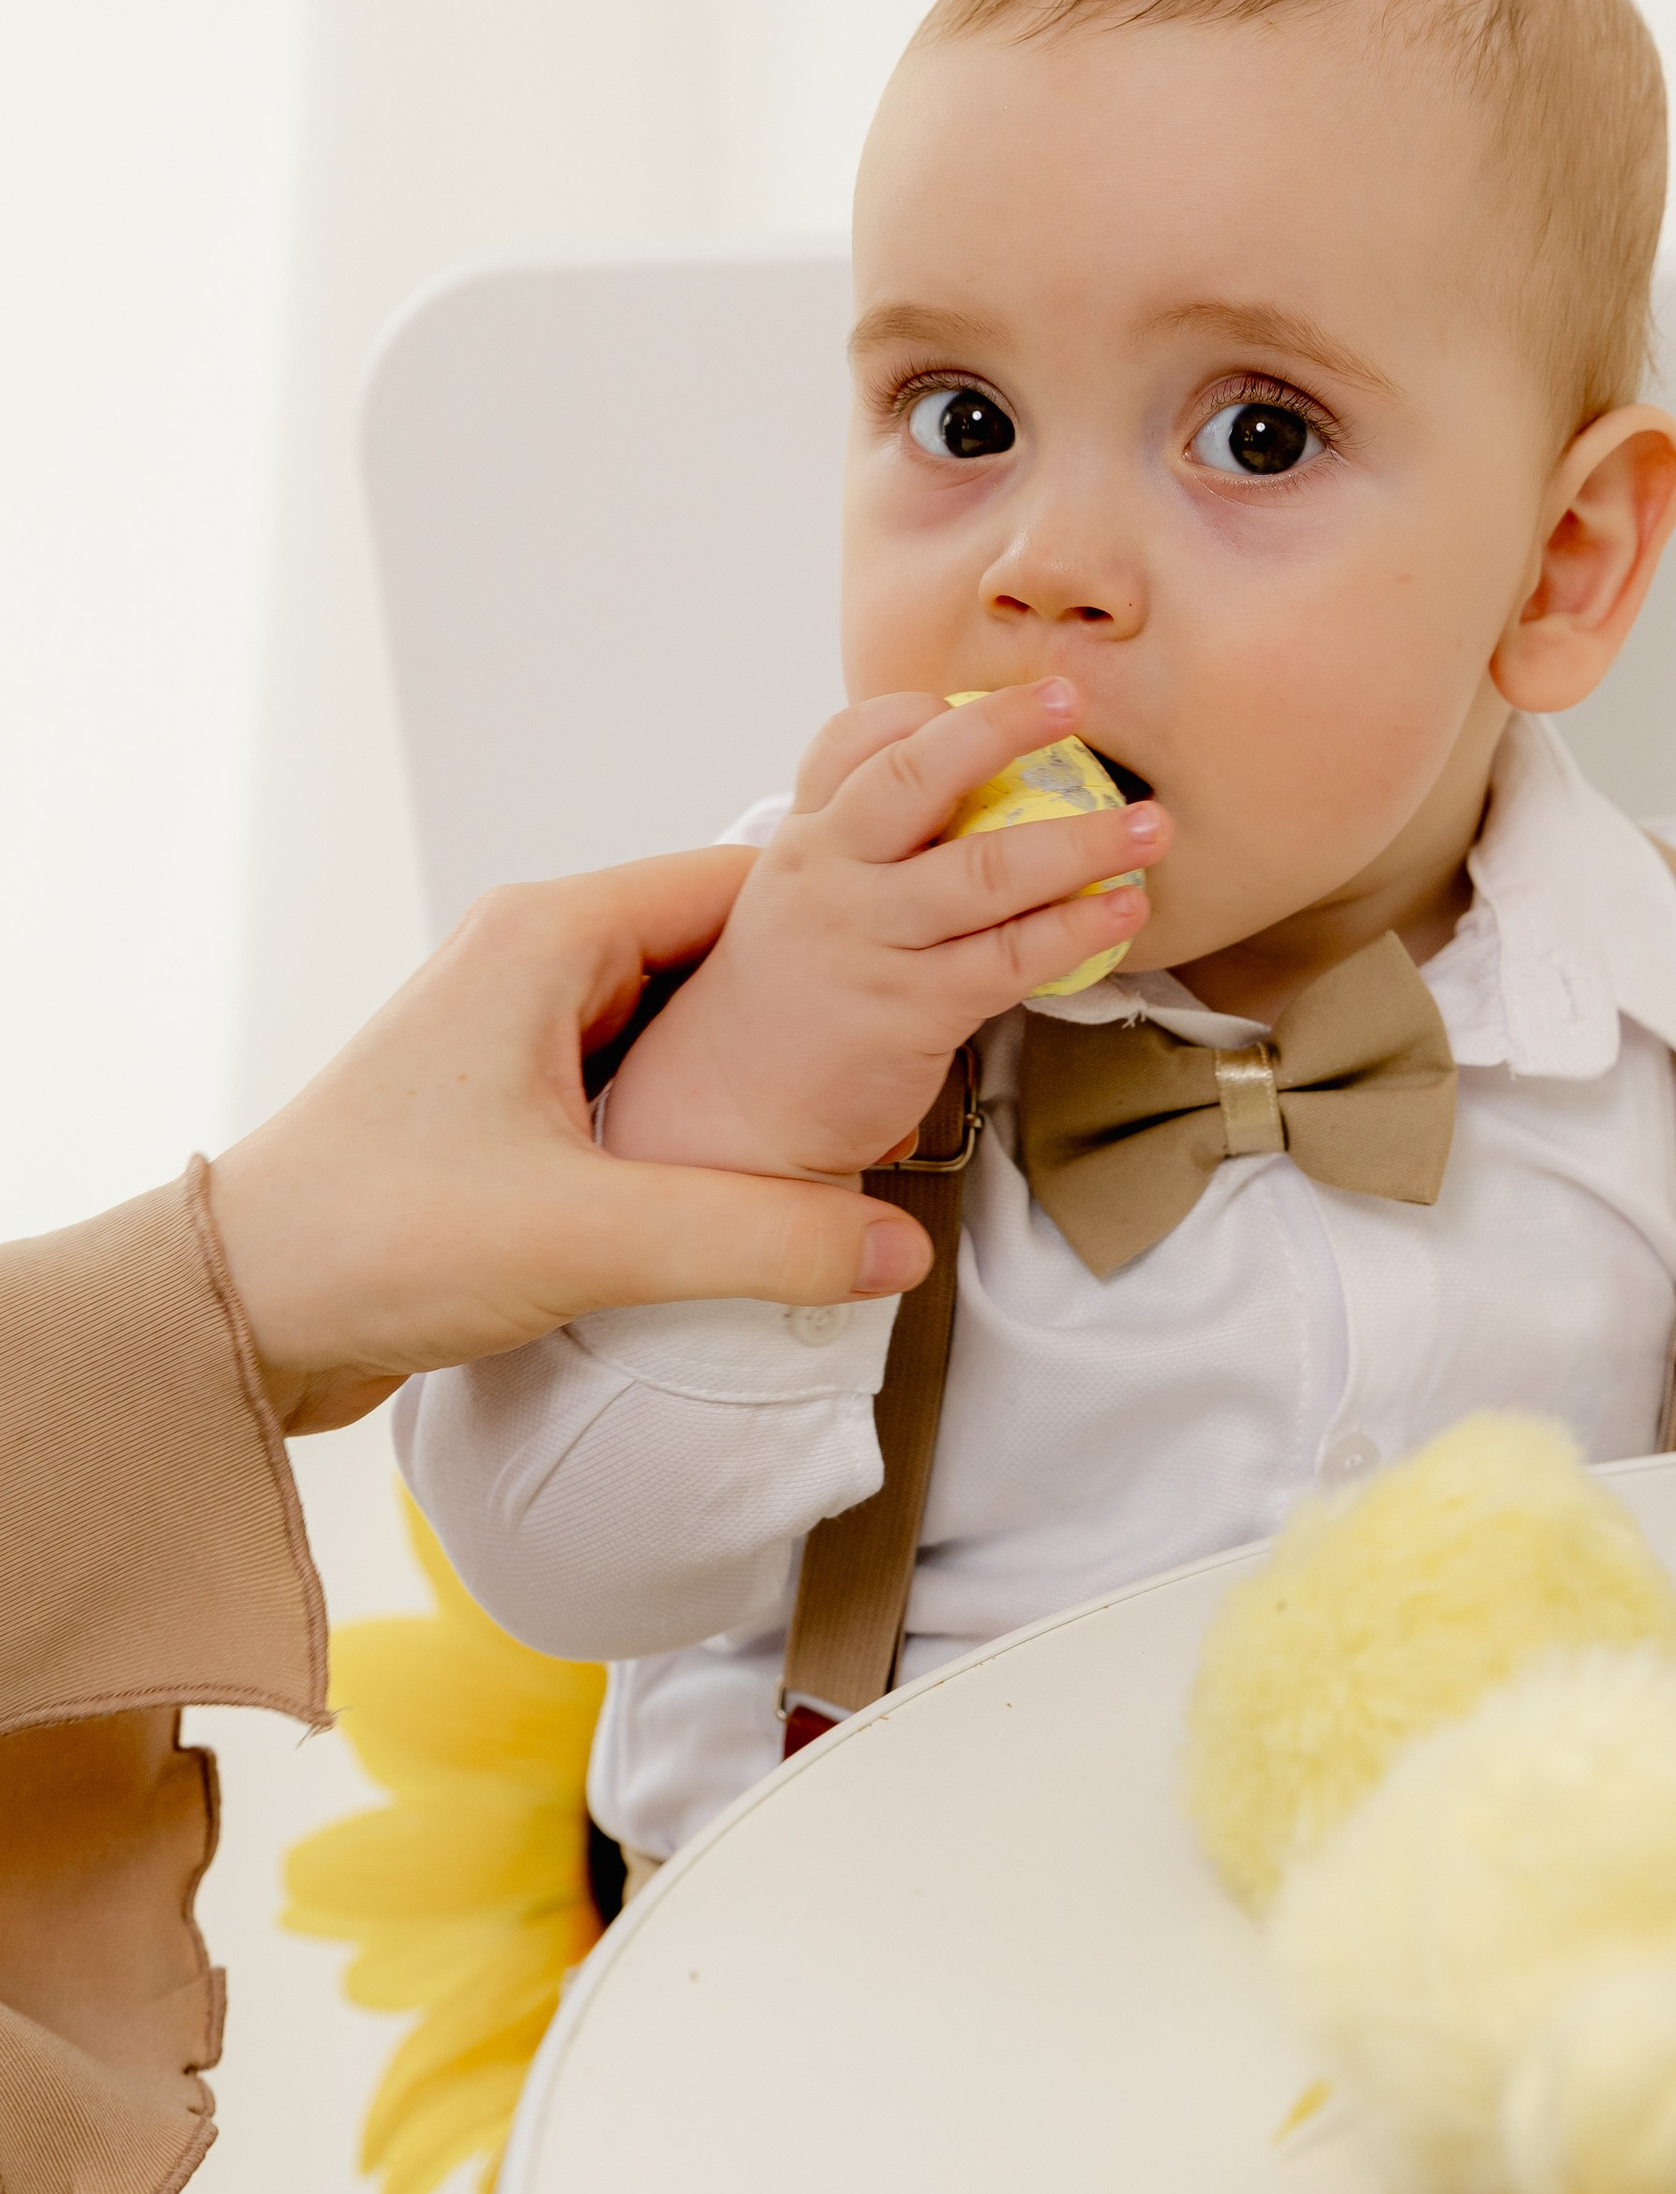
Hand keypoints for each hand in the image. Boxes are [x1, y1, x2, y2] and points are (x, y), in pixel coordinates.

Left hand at [207, 848, 939, 1434]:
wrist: (237, 1311)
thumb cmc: (372, 1238)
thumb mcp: (594, 1238)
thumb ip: (762, 1239)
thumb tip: (897, 1248)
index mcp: (549, 934)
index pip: (742, 882)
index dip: (840, 925)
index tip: (921, 976)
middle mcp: (532, 956)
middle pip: (719, 947)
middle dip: (807, 1005)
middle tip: (901, 1063)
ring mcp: (517, 1026)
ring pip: (682, 1016)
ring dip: (752, 1067)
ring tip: (846, 1119)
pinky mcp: (508, 1098)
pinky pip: (640, 1073)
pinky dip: (700, 1110)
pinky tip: (755, 1169)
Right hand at [599, 682, 1170, 1184]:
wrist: (733, 1109)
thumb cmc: (796, 991)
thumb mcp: (808, 897)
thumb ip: (867, 840)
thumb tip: (974, 784)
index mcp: (805, 837)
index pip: (851, 742)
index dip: (922, 709)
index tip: (991, 696)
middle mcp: (830, 874)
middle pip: (915, 775)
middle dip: (998, 728)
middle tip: (1072, 700)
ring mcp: (868, 941)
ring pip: (983, 871)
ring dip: (1079, 842)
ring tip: (1149, 826)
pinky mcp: (910, 1010)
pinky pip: (1009, 960)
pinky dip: (1075, 929)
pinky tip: (1122, 912)